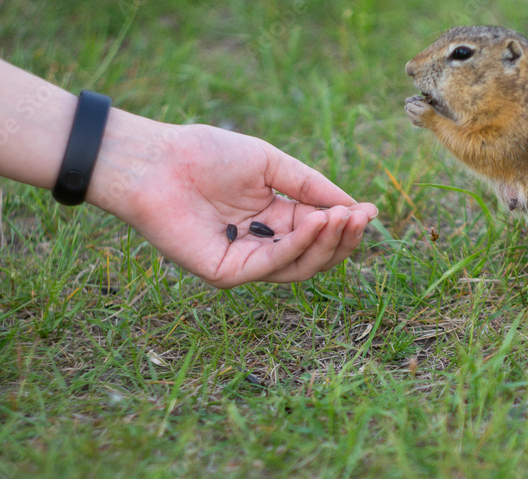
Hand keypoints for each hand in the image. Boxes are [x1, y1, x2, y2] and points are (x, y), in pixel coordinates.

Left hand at [91, 115, 377, 287]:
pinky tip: (314, 222)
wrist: (157, 160)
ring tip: (340, 217)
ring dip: (325, 243)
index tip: (370, 210)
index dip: (346, 224)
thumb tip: (355, 205)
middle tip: (360, 217)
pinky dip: (297, 246)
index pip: (320, 232)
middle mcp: (262, 244)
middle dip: (342, 238)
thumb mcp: (271, 163)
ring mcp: (245, 262)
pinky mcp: (227, 274)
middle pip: (316, 256)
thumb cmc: (207, 155)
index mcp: (274, 219)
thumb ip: (310, 186)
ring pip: (299, 267)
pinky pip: (271, 266)